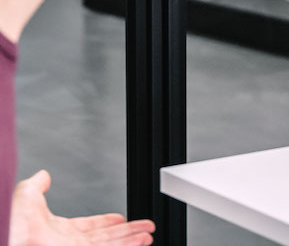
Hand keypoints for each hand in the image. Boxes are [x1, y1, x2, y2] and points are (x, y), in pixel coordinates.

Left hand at [10, 170, 154, 245]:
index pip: (89, 226)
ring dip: (132, 239)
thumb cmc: (11, 224)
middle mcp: (68, 243)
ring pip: (112, 245)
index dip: (106, 221)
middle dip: (127, 232)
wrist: (9, 240)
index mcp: (56, 230)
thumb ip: (36, 186)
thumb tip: (43, 175)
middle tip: (146, 228)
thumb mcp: (25, 197)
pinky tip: (141, 242)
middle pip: (106, 238)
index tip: (121, 218)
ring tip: (149, 235)